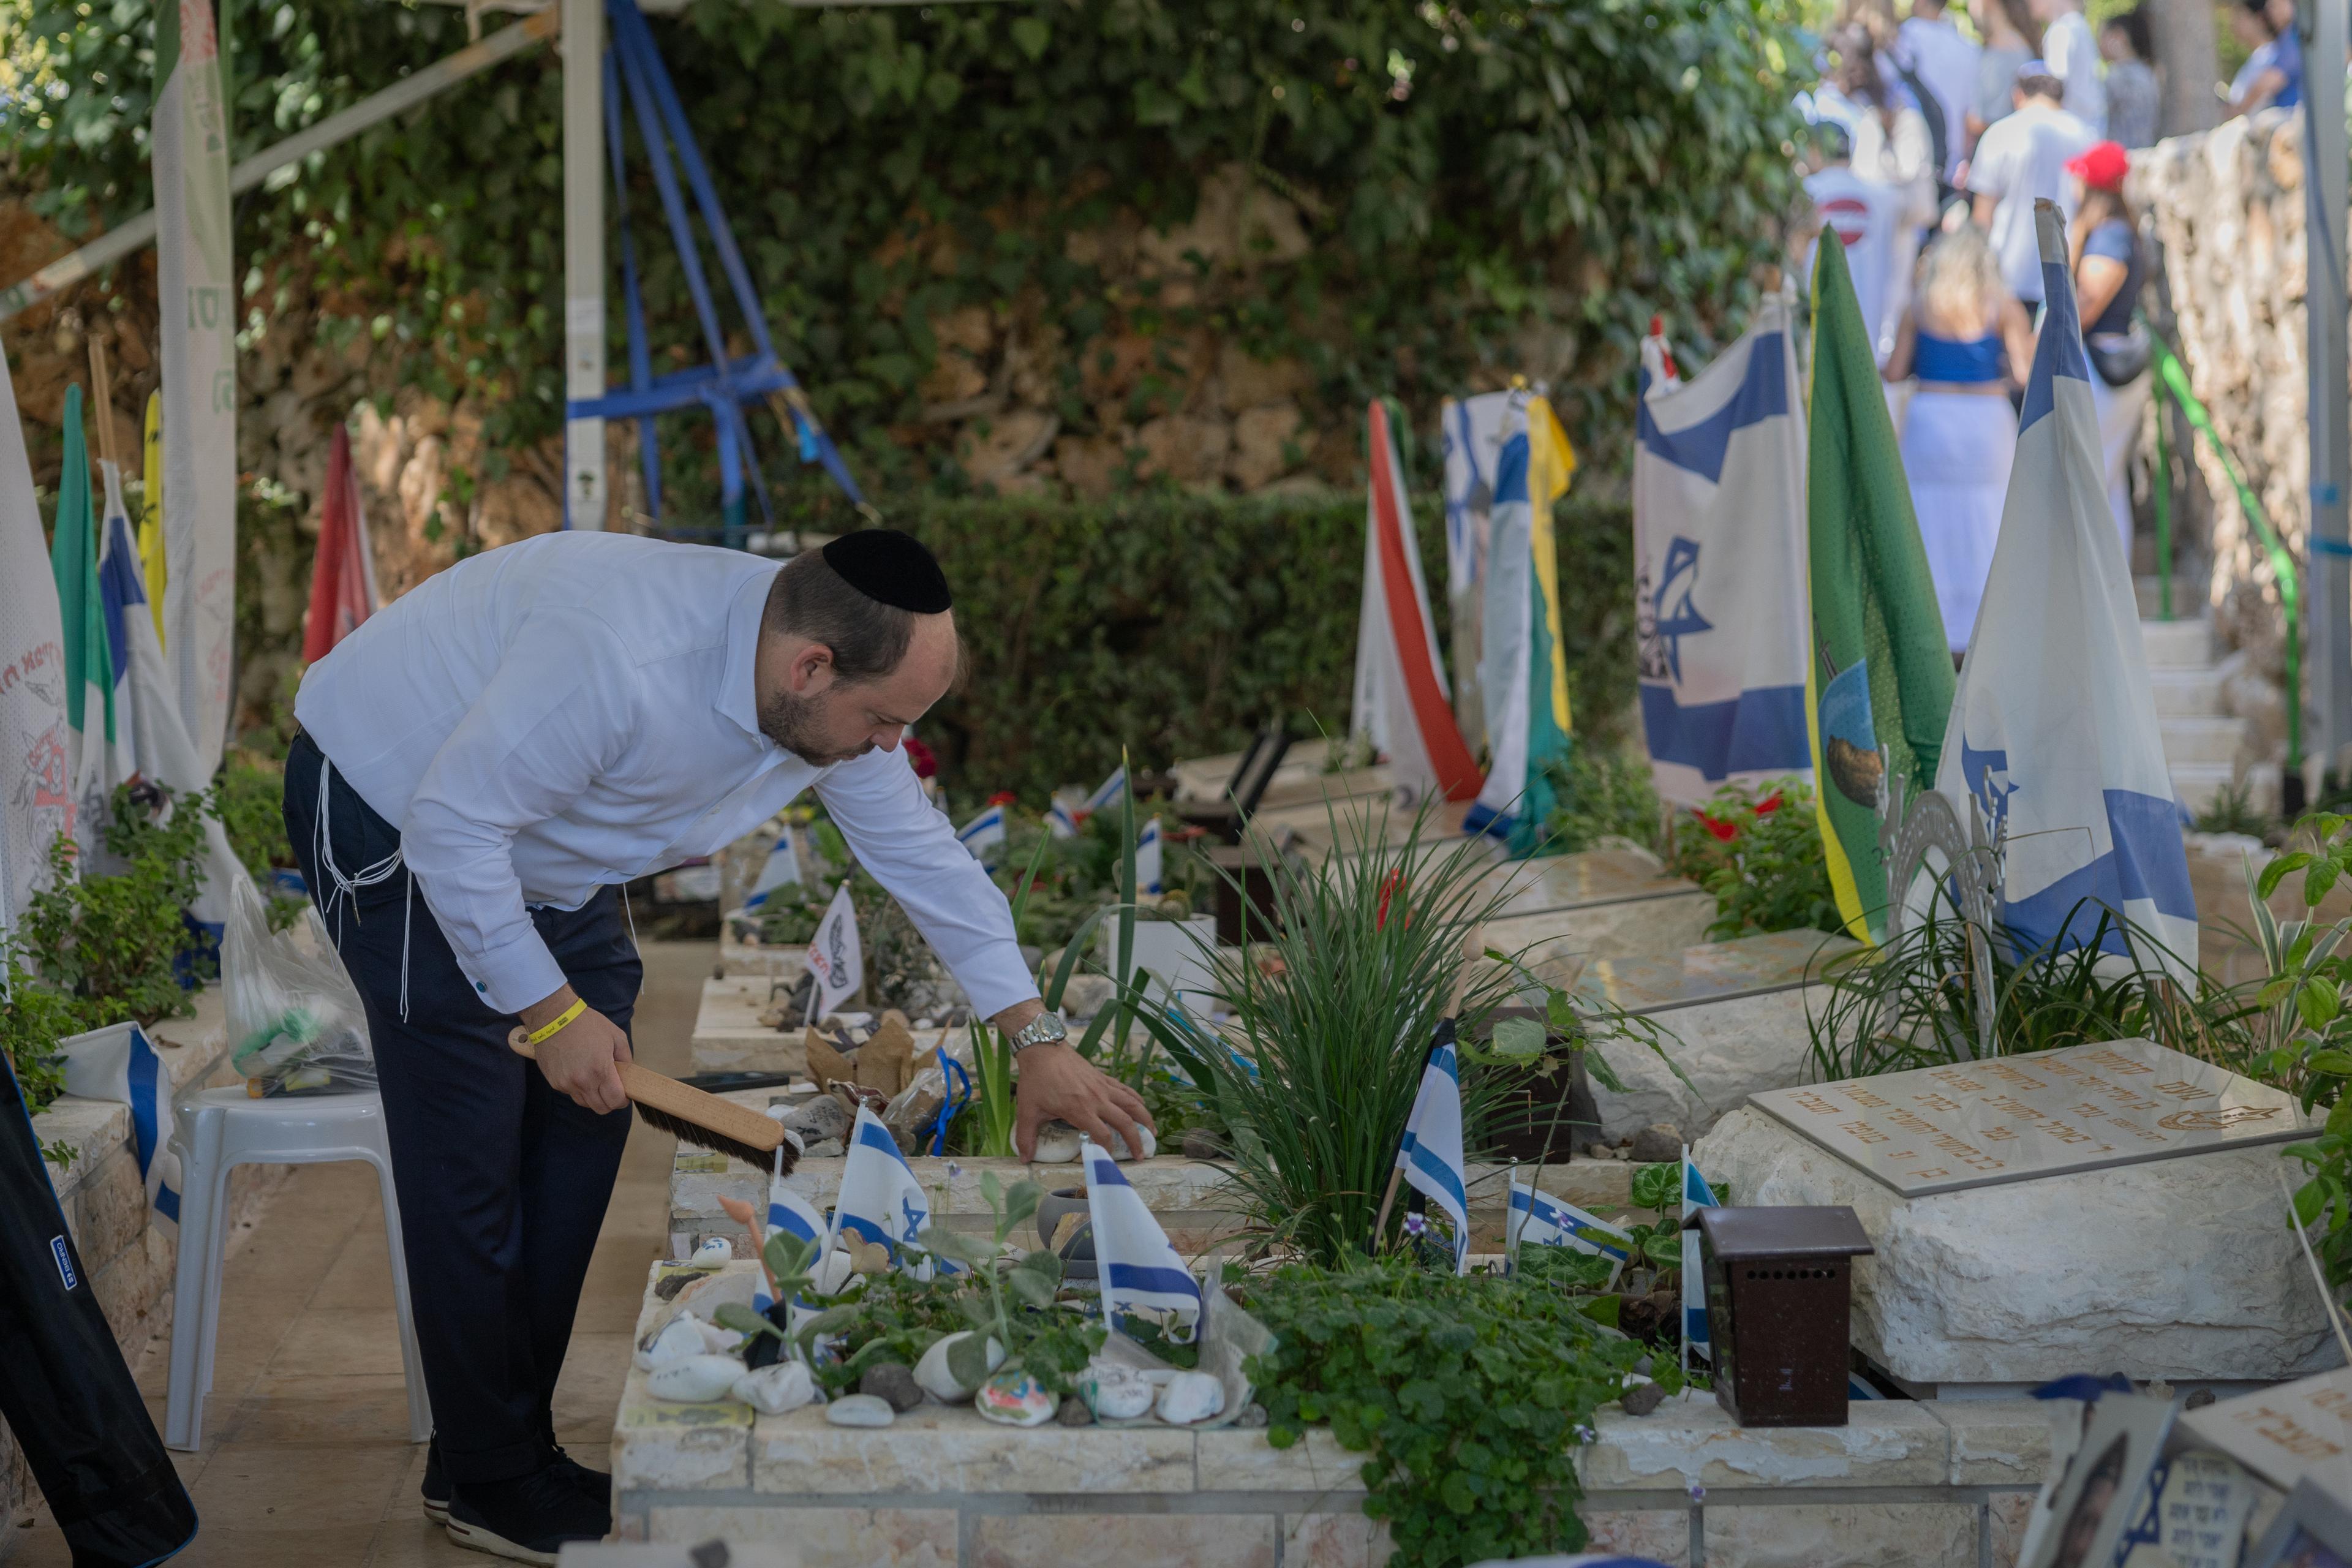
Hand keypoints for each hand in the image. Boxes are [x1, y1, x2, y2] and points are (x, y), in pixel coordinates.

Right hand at [521, 987, 632, 1113]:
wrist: (554, 1017)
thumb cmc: (587, 1024)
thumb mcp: (616, 1036)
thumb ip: (625, 1058)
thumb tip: (627, 1074)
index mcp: (600, 1070)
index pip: (614, 1101)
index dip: (622, 1101)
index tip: (624, 1095)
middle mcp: (582, 1082)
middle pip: (600, 1108)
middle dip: (609, 1102)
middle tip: (612, 1090)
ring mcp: (566, 1084)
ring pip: (584, 1103)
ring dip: (593, 1097)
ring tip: (595, 1079)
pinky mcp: (554, 1082)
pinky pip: (571, 1093)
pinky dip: (578, 1088)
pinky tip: (579, 1072)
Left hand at [1012, 1042, 1153, 1161]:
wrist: (1042, 1049)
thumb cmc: (1036, 1080)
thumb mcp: (1027, 1111)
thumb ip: (1026, 1137)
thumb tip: (1023, 1159)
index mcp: (1080, 1110)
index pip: (1103, 1135)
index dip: (1107, 1150)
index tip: (1106, 1158)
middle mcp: (1097, 1099)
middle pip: (1125, 1122)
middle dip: (1136, 1140)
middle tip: (1141, 1155)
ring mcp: (1102, 1087)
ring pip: (1132, 1104)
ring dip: (1145, 1119)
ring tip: (1152, 1132)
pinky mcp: (1103, 1077)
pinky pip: (1125, 1090)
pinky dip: (1136, 1099)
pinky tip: (1142, 1106)